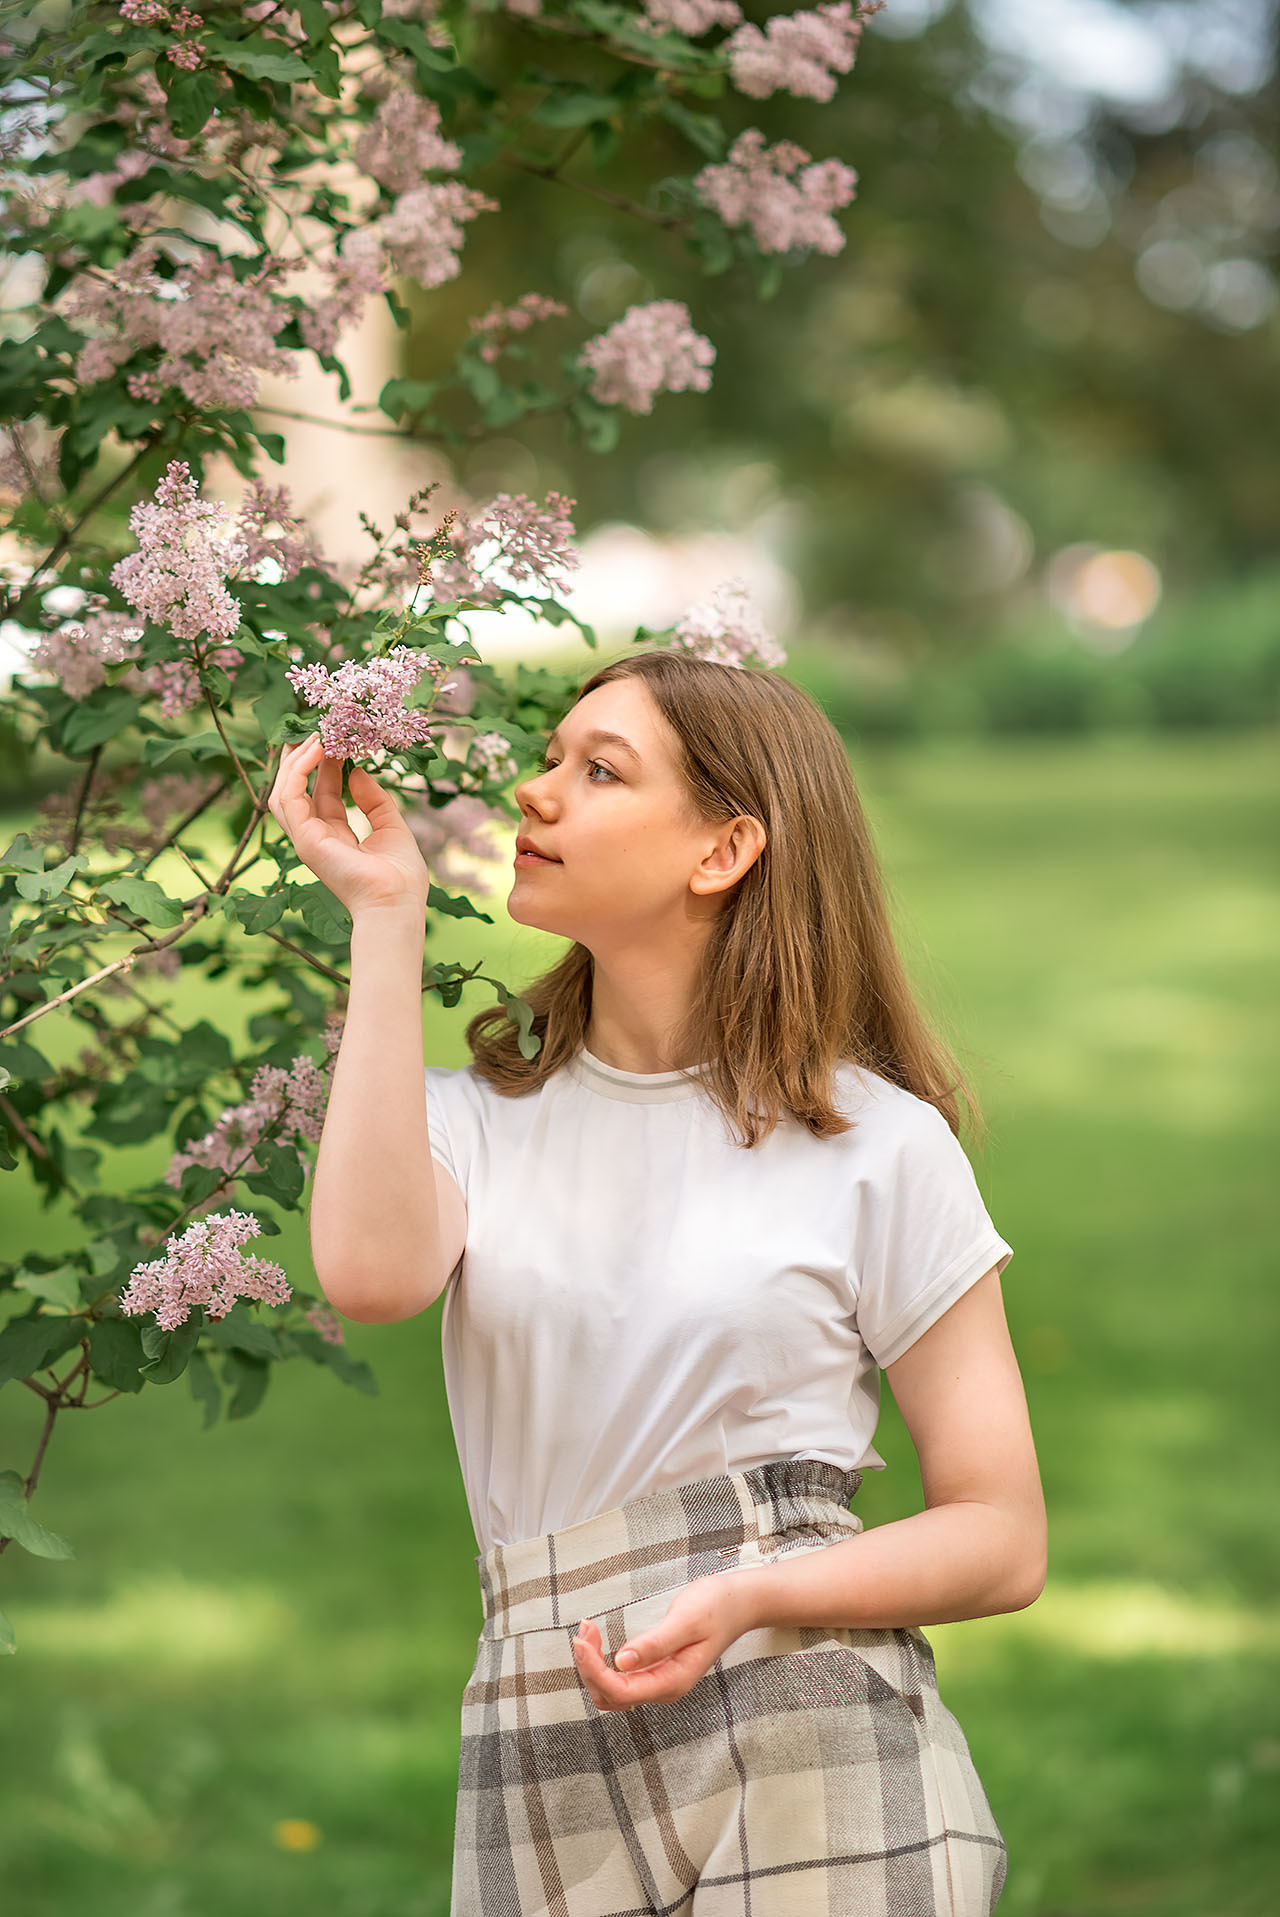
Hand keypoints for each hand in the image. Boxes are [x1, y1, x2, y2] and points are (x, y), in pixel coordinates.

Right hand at [267, 735, 430, 919]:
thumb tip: (359, 773)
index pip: (323, 795)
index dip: (327, 766)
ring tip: (315, 734)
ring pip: (285, 791)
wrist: (398, 904)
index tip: (338, 740)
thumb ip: (375, 801)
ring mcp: (307, 840)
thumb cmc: (401, 877)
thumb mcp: (392, 827)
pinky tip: (317, 749)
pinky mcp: (304, 840)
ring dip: (296, 760)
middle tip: (317, 729)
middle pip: (298, 791)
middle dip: (303, 759)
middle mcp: (317, 838)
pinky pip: (289, 797)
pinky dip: (298, 770)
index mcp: (336, 838)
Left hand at [571, 1571, 759, 1711]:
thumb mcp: (686, 1620)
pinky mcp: (655, 1671)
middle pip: (611, 1696)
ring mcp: (659, 1682)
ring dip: (593, 1666)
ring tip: (588, 1631)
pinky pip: (620, 1679)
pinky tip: (599, 1640)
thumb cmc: (716, 1607)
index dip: (594, 1669)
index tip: (581, 1640)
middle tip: (584, 1628)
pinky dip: (602, 1663)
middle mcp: (663, 1688)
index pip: (620, 1691)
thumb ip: (655, 1643)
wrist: (739, 1604)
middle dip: (589, 1666)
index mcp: (672, 1681)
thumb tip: (621, 1662)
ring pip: (612, 1690)